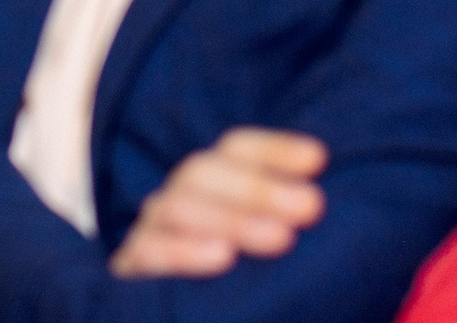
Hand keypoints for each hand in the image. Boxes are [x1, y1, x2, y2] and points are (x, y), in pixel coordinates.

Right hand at [110, 128, 327, 277]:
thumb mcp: (271, 242)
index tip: (318, 159)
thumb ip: (288, 221)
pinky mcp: (132, 266)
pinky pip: (150, 252)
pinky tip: (222, 256)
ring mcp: (152, 230)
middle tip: (311, 206)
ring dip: (232, 218)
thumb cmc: (247, 284)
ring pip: (179, 208)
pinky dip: (184, 252)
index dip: (274, 150)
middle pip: (205, 174)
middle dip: (259, 188)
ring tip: (281, 237)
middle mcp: (179, 198)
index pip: (236, 150)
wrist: (190, 317)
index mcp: (213, 183)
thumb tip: (324, 199)